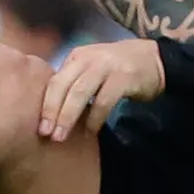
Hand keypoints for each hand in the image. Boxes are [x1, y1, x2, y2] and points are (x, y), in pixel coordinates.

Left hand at [37, 39, 163, 141]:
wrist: (154, 59)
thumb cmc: (118, 68)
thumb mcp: (92, 68)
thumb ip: (74, 82)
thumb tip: (52, 111)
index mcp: (76, 57)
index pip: (54, 81)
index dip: (44, 105)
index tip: (39, 127)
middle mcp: (88, 59)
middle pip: (62, 86)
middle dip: (52, 112)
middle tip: (46, 134)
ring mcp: (106, 66)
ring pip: (79, 93)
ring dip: (68, 116)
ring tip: (62, 136)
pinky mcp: (123, 77)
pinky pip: (104, 100)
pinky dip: (95, 117)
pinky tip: (91, 131)